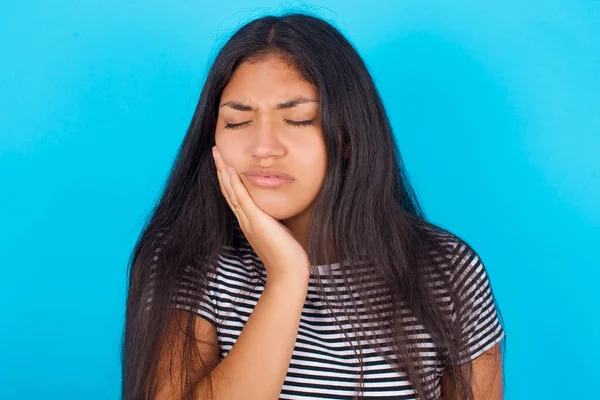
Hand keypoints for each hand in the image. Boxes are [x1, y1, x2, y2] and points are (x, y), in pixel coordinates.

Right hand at [212, 146, 310, 285]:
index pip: (234, 196)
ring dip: (224, 171)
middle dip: (221, 170)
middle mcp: (245, 220)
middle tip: (215, 151)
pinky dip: (235, 184)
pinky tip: (232, 169)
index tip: (224, 162)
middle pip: (228, 190)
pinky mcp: (256, 222)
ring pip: (231, 191)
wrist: (288, 273)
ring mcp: (248, 221)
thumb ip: (275, 221)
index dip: (228, 178)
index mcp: (249, 221)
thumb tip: (279, 213)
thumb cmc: (288, 256)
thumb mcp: (279, 232)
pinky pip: (242, 198)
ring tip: (217, 154)